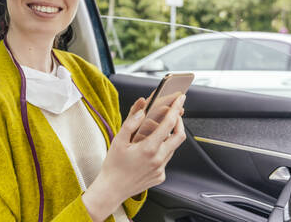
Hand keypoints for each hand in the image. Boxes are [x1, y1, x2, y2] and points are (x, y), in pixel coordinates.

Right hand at [82, 93, 186, 220]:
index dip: (176, 109)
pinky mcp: (160, 176)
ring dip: (169, 136)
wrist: (111, 190)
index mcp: (148, 148)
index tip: (179, 99)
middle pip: (179, 136)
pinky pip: (166, 159)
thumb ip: (131, 122)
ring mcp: (161, 169)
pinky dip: (162, 150)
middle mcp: (158, 159)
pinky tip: (150, 149)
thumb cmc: (113, 166)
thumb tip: (142, 108)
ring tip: (158, 130)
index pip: (169, 124)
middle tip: (175, 113)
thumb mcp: (118, 140)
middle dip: (179, 122)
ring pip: (173, 148)